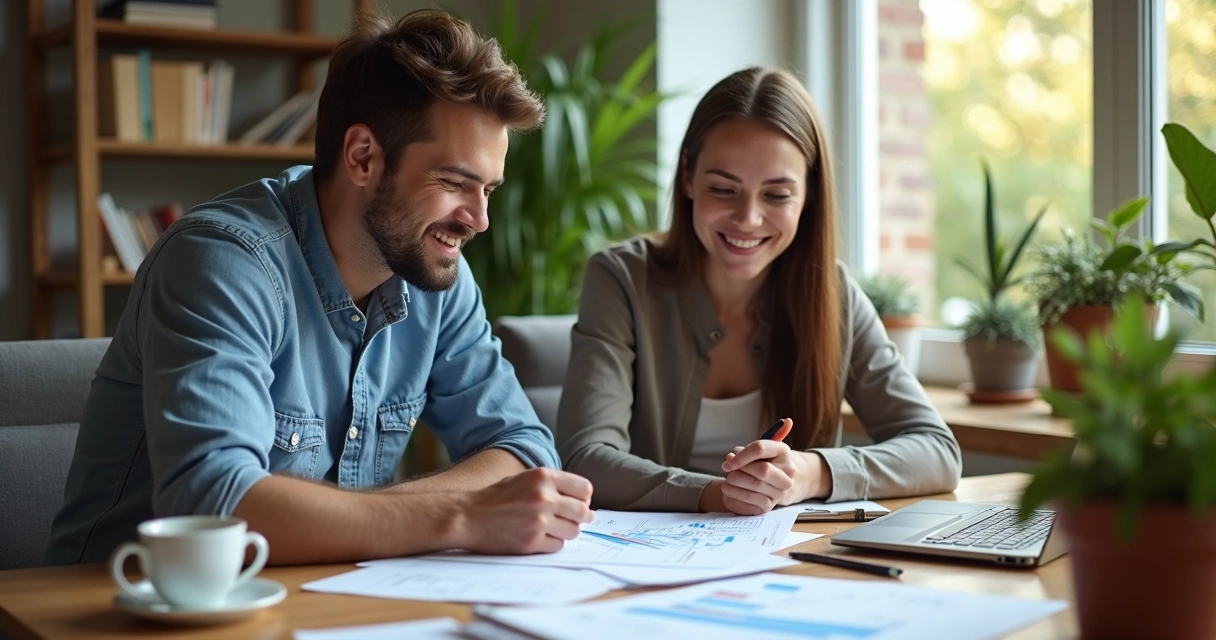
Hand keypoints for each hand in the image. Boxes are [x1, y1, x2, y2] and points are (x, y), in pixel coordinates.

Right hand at [455, 468, 593, 553]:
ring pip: (573, 531)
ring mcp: (538, 521)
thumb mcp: (525, 479)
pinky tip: (538, 537)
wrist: (467, 517)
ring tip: (550, 528)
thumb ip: (552, 485)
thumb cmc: (496, 498)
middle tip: (571, 520)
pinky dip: (551, 543)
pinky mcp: (531, 542)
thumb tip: (583, 500)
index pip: (584, 489)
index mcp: (543, 477)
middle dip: (580, 518)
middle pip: (583, 512)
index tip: (578, 503)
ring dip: (565, 532)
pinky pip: (557, 546)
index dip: (583, 498)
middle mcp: (544, 497)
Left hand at [719, 442, 828, 514]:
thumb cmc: (761, 463)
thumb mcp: (754, 453)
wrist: (775, 483)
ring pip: (756, 486)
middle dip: (741, 470)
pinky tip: (729, 492)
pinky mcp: (770, 506)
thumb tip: (730, 459)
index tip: (729, 461)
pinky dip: (735, 497)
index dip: (742, 455)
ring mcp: (780, 491)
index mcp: (782, 451)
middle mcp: (787, 472)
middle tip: (728, 471)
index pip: (760, 449)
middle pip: (763, 470)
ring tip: (727, 481)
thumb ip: (742, 453)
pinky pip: (751, 502)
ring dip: (735, 484)